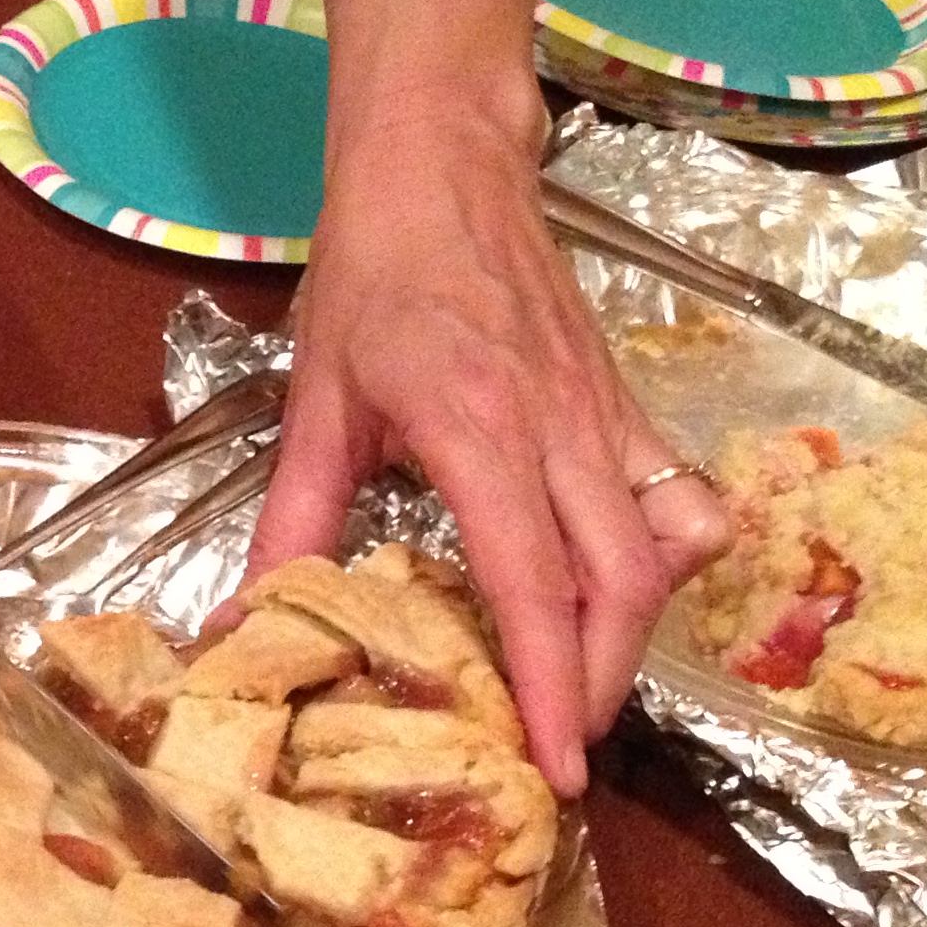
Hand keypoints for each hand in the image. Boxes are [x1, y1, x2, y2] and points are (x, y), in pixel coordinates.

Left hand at [244, 108, 728, 797]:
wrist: (443, 159)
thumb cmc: (375, 270)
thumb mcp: (317, 400)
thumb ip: (292, 521)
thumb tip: (246, 622)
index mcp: (479, 430)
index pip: (535, 584)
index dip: (551, 687)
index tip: (556, 767)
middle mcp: (562, 429)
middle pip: (624, 587)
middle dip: (602, 684)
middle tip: (562, 748)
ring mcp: (606, 415)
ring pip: (665, 549)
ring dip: (638, 635)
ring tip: (586, 688)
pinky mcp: (624, 403)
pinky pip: (680, 498)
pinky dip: (667, 562)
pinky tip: (619, 592)